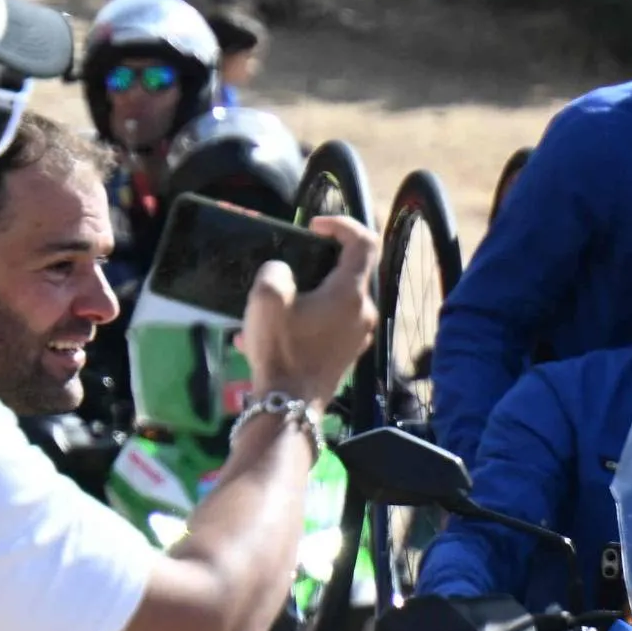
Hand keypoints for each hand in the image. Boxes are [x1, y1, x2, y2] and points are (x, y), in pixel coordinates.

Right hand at [244, 213, 377, 406]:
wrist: (288, 407)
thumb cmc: (281, 349)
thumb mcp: (267, 297)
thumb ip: (277, 270)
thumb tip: (284, 274)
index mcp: (350, 293)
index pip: (364, 241)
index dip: (341, 224)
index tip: (314, 226)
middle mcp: (362, 312)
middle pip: (347, 273)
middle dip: (315, 264)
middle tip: (286, 268)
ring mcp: (357, 336)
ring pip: (332, 301)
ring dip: (303, 296)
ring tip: (269, 307)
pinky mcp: (345, 355)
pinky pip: (326, 325)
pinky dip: (303, 320)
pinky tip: (267, 334)